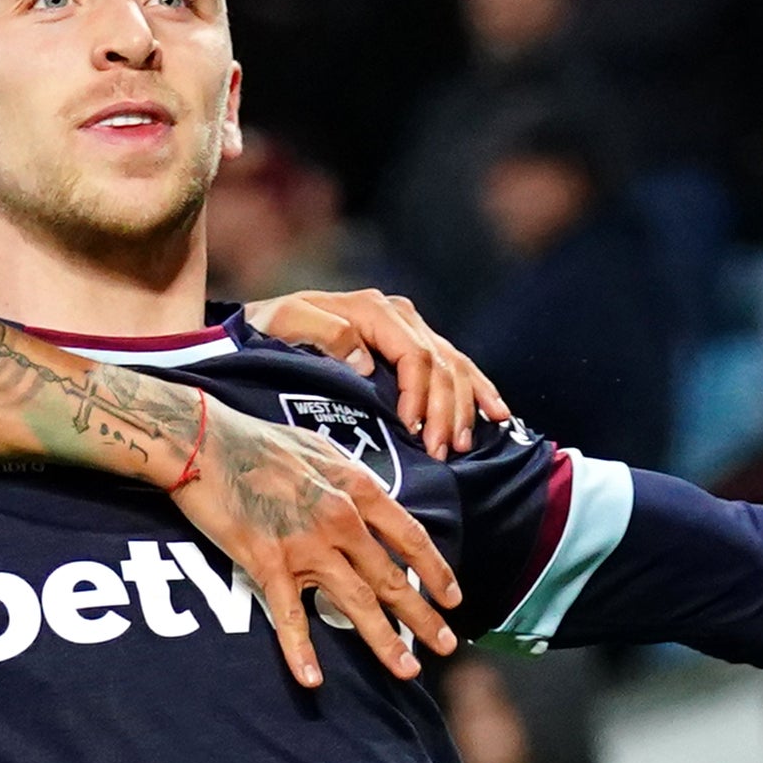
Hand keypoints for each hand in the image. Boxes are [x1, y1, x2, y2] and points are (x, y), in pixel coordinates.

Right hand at [172, 400, 460, 687]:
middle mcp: (340, 520)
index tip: (452, 597)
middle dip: (423, 617)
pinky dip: (301, 651)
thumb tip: (370, 501)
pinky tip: (312, 680)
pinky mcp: (267, 562)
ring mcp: (305, 544)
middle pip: (391, 578)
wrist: (204, 441)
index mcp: (357, 489)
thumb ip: (349, 481)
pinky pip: (290, 615)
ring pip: (356, 602)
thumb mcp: (321, 450)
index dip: (435, 571)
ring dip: (385, 640)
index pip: (409, 537)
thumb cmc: (258, 441)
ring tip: (407, 670)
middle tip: (446, 645)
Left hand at [246, 288, 507, 459]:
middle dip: (445, 411)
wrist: (265, 326)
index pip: (414, 356)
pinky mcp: (416, 346)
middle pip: (441, 365)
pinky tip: (497, 415)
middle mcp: (400, 317)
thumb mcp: (286, 323)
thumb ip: (326, 334)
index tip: (413, 431)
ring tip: (459, 446)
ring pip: (455, 368)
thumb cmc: (272, 330)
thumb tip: (367, 361)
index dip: (420, 396)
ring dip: (463, 409)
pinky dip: (479, 391)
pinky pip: (459, 366)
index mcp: (375, 311)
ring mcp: (411, 330)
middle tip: (441, 452)